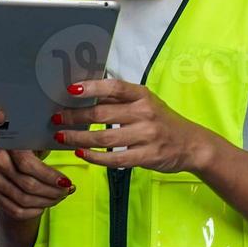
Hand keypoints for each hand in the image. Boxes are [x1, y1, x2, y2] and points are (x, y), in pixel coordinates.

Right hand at [0, 150, 73, 220]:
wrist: (11, 161)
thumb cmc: (32, 148)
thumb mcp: (39, 140)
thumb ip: (51, 145)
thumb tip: (76, 156)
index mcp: (9, 144)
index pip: (27, 164)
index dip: (49, 176)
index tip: (67, 182)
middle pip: (27, 185)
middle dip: (52, 191)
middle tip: (67, 191)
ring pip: (24, 200)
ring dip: (47, 202)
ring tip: (60, 197)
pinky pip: (17, 211)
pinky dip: (35, 211)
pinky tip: (45, 205)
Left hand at [53, 79, 217, 174]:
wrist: (191, 144)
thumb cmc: (162, 121)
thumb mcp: (146, 103)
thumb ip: (120, 100)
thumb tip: (83, 95)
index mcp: (142, 95)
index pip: (113, 87)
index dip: (91, 88)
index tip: (69, 90)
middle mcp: (145, 112)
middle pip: (102, 114)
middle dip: (74, 117)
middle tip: (56, 119)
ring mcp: (147, 135)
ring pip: (104, 139)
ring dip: (78, 139)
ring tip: (62, 138)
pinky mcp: (147, 156)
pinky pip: (114, 159)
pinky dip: (94, 158)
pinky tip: (81, 154)